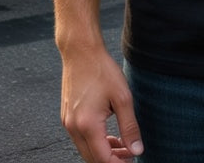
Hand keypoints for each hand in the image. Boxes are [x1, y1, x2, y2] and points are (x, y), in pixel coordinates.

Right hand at [59, 47, 143, 162]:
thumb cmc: (101, 70)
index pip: (103, 159)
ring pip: (85, 150)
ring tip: (123, 145)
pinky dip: (95, 141)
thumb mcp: (122, 97)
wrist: (80, 51)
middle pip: (92, 158)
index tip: (132, 160)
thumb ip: (130, 127)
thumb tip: (137, 150)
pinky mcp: (67, 116)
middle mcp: (73, 127)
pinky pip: (80, 138)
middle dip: (112, 160)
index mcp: (87, 125)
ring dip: (103, 152)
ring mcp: (68, 122)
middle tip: (130, 154)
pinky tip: (109, 134)